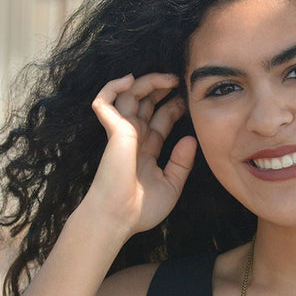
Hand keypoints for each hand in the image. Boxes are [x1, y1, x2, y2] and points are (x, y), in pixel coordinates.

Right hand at [85, 73, 197, 238]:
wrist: (120, 217)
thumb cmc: (142, 209)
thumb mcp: (172, 185)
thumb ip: (182, 163)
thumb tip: (191, 139)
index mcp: (147, 150)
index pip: (160, 120)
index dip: (174, 107)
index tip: (189, 101)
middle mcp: (134, 138)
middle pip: (146, 103)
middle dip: (161, 89)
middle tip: (179, 80)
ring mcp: (122, 133)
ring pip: (130, 95)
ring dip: (147, 82)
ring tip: (168, 77)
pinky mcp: (112, 130)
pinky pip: (104, 100)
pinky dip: (113, 86)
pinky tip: (130, 79)